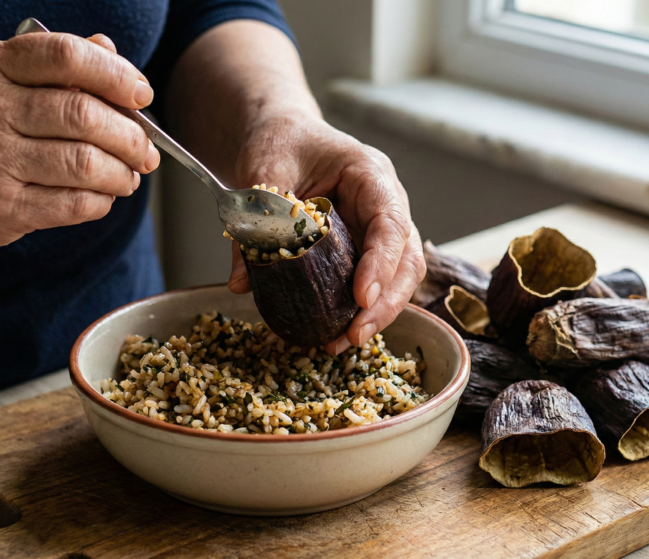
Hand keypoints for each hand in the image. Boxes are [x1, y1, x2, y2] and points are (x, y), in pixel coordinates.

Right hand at [0, 32, 159, 257]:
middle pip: (84, 115)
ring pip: (84, 163)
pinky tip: (102, 196)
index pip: (66, 56)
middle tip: (146, 150)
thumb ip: (51, 66)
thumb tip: (111, 50)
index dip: (116, 75)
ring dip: (122, 173)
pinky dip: (101, 201)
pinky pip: (73, 204)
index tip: (141, 94)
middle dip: (131, 136)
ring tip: (128, 176)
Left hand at [226, 114, 425, 353]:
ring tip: (340, 343)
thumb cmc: (280, 141)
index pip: (389, 223)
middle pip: (406, 258)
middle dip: (386, 302)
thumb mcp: (262, 171)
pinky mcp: (363, 249)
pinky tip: (333, 334)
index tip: (361, 298)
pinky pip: (372, 283)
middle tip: (353, 336)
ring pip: (398, 277)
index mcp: (370, 174)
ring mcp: (377, 229)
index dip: (380, 263)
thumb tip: (242, 282)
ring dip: (376, 314)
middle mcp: (385, 203)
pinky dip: (357, 311)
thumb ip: (256, 222)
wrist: (282, 135)